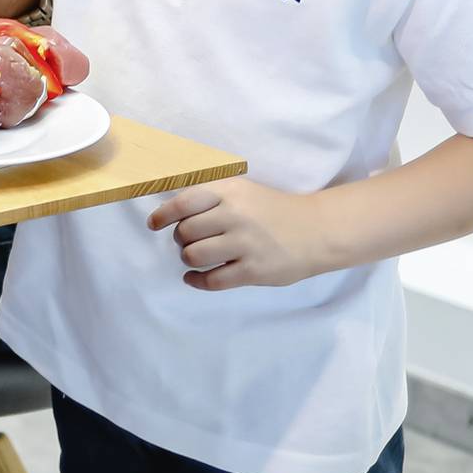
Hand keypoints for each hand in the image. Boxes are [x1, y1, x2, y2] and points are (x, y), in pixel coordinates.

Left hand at [147, 179, 330, 289]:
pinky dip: (197, 281)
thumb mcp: (242, 191)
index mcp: (230, 192)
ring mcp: (246, 244)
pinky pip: (213, 280)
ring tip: (198, 257)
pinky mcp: (255, 271)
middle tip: (191, 241)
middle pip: (185, 232)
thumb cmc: (272, 210)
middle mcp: (236, 216)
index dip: (163, 215)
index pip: (183, 202)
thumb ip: (210, 197)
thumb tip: (169, 209)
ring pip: (194, 256)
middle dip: (182, 240)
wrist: (318, 230)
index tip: (154, 224)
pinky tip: (196, 278)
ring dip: (189, 259)